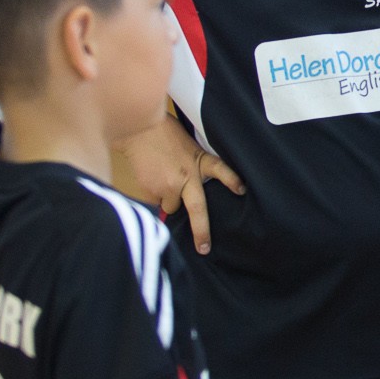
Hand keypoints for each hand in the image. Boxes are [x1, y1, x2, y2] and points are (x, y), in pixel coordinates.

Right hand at [116, 118, 243, 254]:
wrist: (138, 130)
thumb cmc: (166, 135)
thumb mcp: (190, 147)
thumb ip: (196, 168)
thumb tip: (198, 189)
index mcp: (200, 161)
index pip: (221, 170)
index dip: (232, 181)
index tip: (241, 190)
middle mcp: (187, 177)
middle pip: (197, 210)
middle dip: (201, 232)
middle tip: (204, 248)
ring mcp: (169, 186)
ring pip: (171, 207)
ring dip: (169, 200)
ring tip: (163, 178)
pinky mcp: (152, 190)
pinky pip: (156, 202)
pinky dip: (155, 195)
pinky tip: (152, 178)